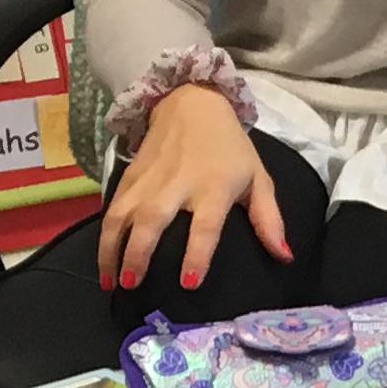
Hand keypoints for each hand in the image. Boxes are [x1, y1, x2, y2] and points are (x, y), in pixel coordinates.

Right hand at [97, 82, 284, 293]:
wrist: (191, 102)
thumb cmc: (229, 147)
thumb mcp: (258, 178)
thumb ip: (269, 219)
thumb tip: (284, 257)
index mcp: (214, 186)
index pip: (206, 226)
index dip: (197, 254)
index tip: (189, 282)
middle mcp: (177, 183)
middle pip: (153, 220)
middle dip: (139, 254)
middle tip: (131, 285)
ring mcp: (148, 179)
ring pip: (122, 215)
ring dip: (111, 248)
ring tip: (108, 282)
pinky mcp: (128, 175)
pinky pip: (112, 206)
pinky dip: (104, 233)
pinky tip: (102, 258)